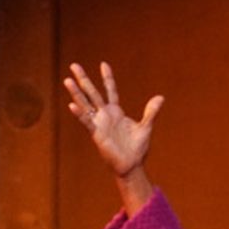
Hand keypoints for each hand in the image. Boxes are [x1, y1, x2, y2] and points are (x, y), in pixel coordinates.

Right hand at [64, 62, 163, 177]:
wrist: (132, 165)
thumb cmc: (137, 148)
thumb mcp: (146, 127)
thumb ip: (151, 112)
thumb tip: (160, 97)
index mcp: (116, 111)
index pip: (110, 90)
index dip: (107, 78)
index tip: (104, 64)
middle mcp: (105, 115)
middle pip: (92, 93)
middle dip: (84, 79)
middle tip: (74, 65)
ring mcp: (99, 123)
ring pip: (85, 104)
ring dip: (76, 93)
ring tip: (67, 80)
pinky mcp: (97, 134)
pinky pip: (87, 122)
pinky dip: (80, 114)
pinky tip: (72, 105)